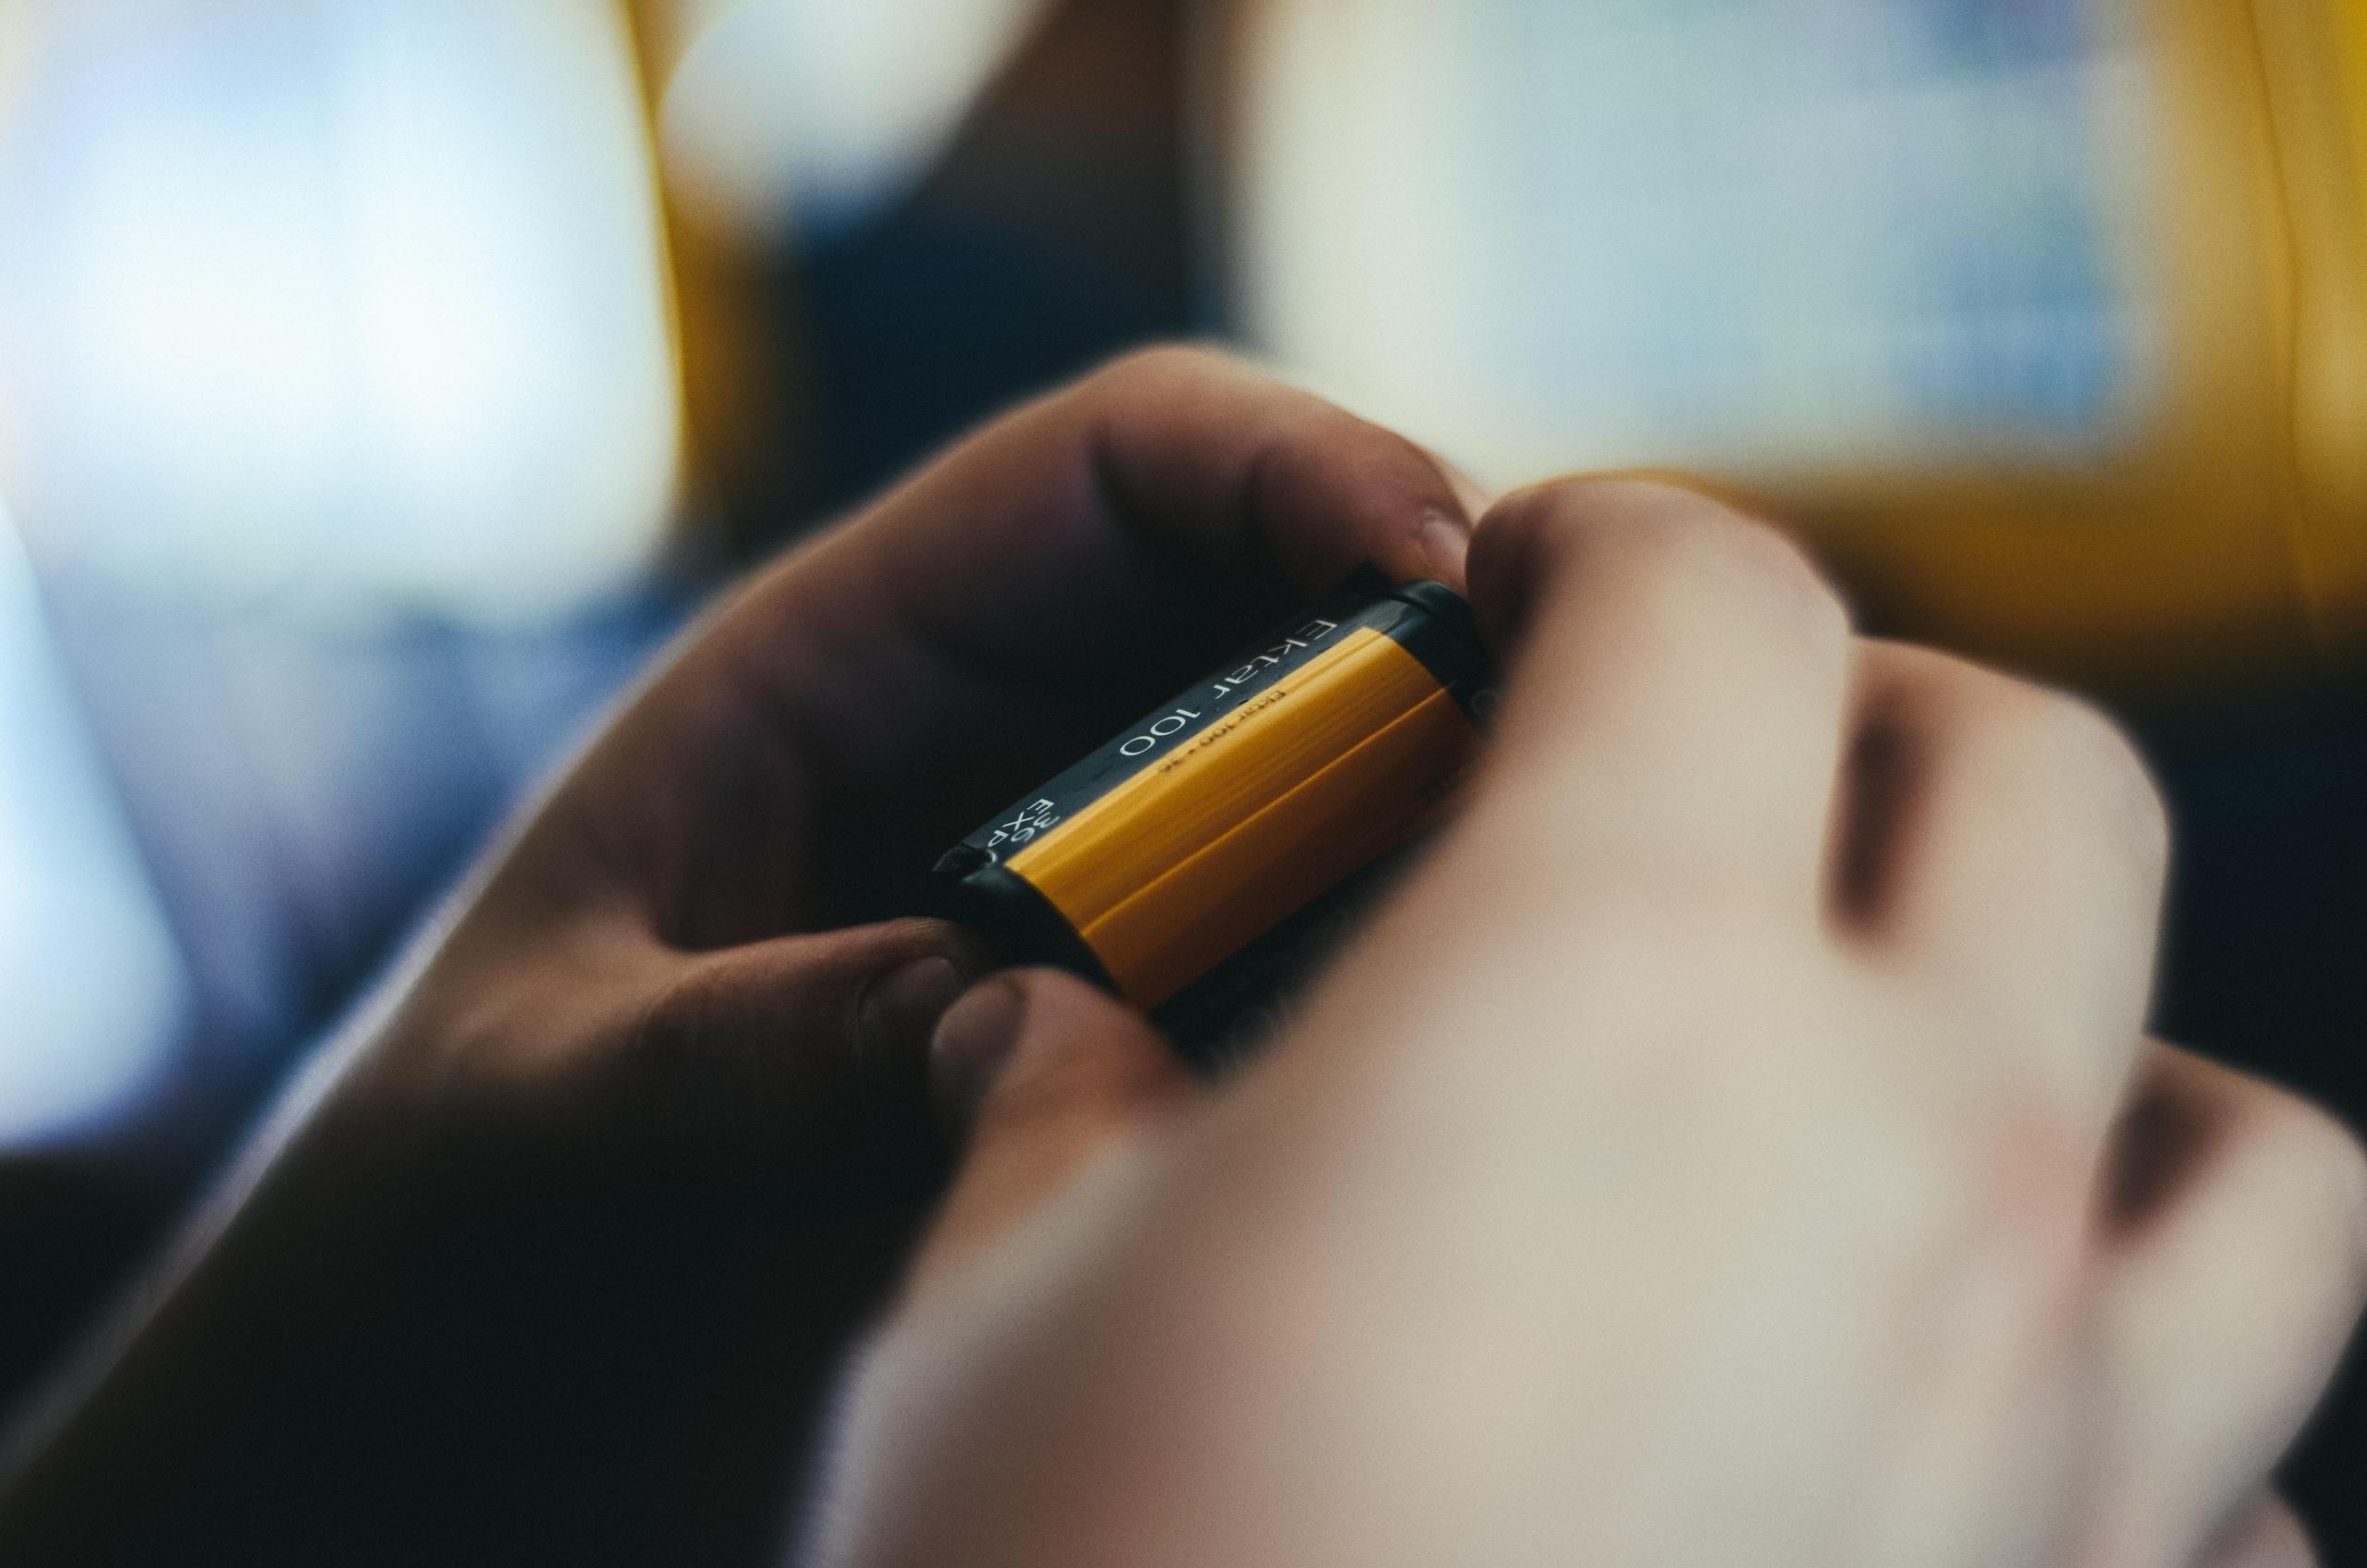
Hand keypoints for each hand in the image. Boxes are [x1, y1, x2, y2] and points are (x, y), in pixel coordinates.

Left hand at [0, 348, 1479, 1567]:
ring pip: (1334, 790)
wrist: (439, 1385)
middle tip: (1570, 756)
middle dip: (1435, 642)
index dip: (1296, 464)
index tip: (1442, 564)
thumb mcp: (554, 1110)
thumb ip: (762, 1043)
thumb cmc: (446, 1210)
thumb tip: (1014, 1006)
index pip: (1117, 466)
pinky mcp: (1131, 1046)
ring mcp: (1086, 903)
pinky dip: (1394, 984)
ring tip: (1541, 921)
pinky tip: (1436, 1065)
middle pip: (1278, 606)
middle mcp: (997, 757)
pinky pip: (1310, 970)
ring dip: (1447, 820)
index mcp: (837, 670)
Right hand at [810, 479, 2366, 1567]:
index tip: (1526, 592)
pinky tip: (1947, 1468)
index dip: (1610, 549)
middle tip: (1700, 796)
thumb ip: (1065, 1102)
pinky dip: (2143, 1442)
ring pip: (2253, 1154)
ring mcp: (2057, 1456)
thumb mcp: (990, 1300)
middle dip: (1875, 729)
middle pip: (2039, 788)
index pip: (1711, 598)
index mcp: (1615, 994)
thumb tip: (1059, 1023)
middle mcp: (1913, 1182)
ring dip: (2097, 1075)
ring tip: (1903, 1120)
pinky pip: (2240, 1511)